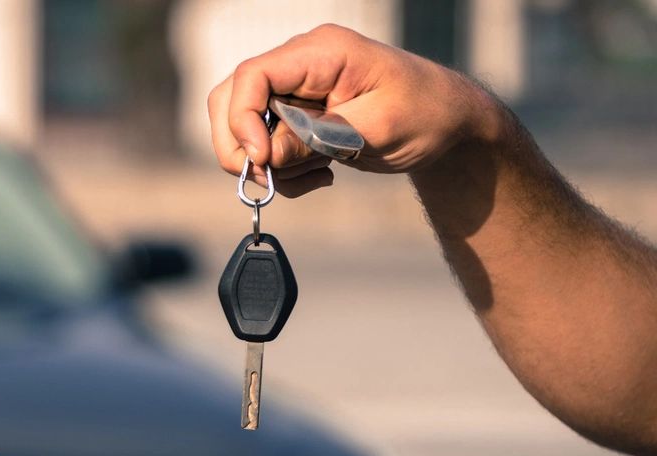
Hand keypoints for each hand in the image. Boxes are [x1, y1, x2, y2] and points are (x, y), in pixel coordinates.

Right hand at [208, 24, 496, 195]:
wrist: (447, 125)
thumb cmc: (425, 114)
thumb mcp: (376, 130)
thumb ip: (316, 138)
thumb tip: (264, 156)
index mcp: (322, 52)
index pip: (252, 76)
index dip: (243, 120)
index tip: (261, 160)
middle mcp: (300, 65)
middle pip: (232, 99)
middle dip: (239, 146)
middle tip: (268, 179)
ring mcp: (295, 91)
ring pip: (243, 129)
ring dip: (266, 165)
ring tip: (313, 177)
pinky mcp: (296, 117)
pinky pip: (266, 147)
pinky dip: (282, 172)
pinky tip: (320, 175)